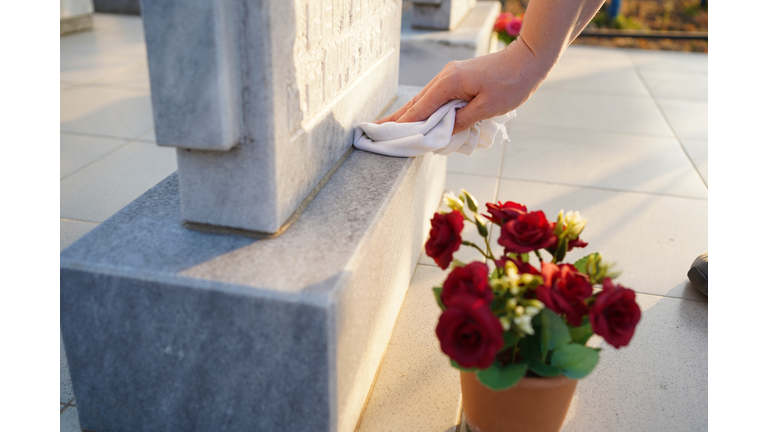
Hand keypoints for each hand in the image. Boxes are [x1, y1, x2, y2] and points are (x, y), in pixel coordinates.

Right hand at [376, 38, 553, 134]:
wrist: (528, 60)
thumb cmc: (512, 83)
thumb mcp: (487, 108)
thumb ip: (461, 120)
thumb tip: (441, 131)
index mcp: (450, 83)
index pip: (420, 109)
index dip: (403, 125)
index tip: (385, 136)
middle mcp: (445, 77)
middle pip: (416, 102)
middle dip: (397, 118)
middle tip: (375, 130)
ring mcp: (451, 76)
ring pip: (425, 98)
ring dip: (409, 113)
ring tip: (392, 127)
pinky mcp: (458, 77)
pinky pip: (436, 96)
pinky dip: (425, 108)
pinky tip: (419, 116)